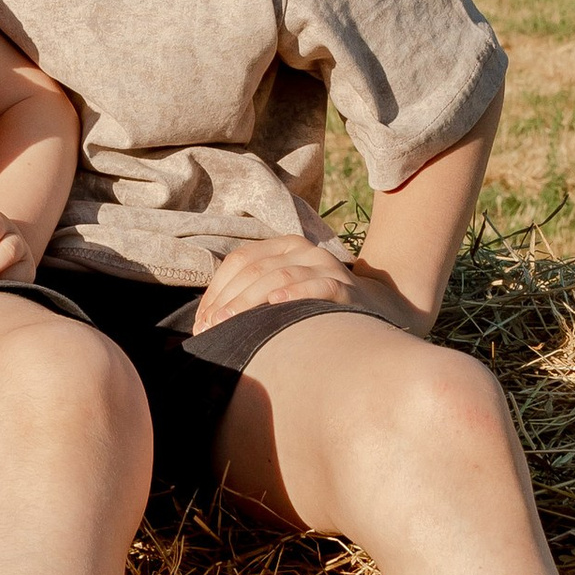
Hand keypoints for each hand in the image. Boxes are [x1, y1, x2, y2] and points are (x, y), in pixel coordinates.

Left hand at [191, 233, 422, 336]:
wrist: (373, 309)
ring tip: (230, 324)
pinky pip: (317, 286)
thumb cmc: (312, 308)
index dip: (217, 290)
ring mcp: (324, 265)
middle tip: (211, 329)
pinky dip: (294, 294)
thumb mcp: (281, 293)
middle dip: (228, 301)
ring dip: (249, 302)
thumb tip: (203, 322)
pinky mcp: (344, 286)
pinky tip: (275, 305)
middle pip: (255, 269)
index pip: (240, 260)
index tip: (202, 321)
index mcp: (282, 246)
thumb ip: (250, 297)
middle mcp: (302, 249)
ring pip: (279, 276)